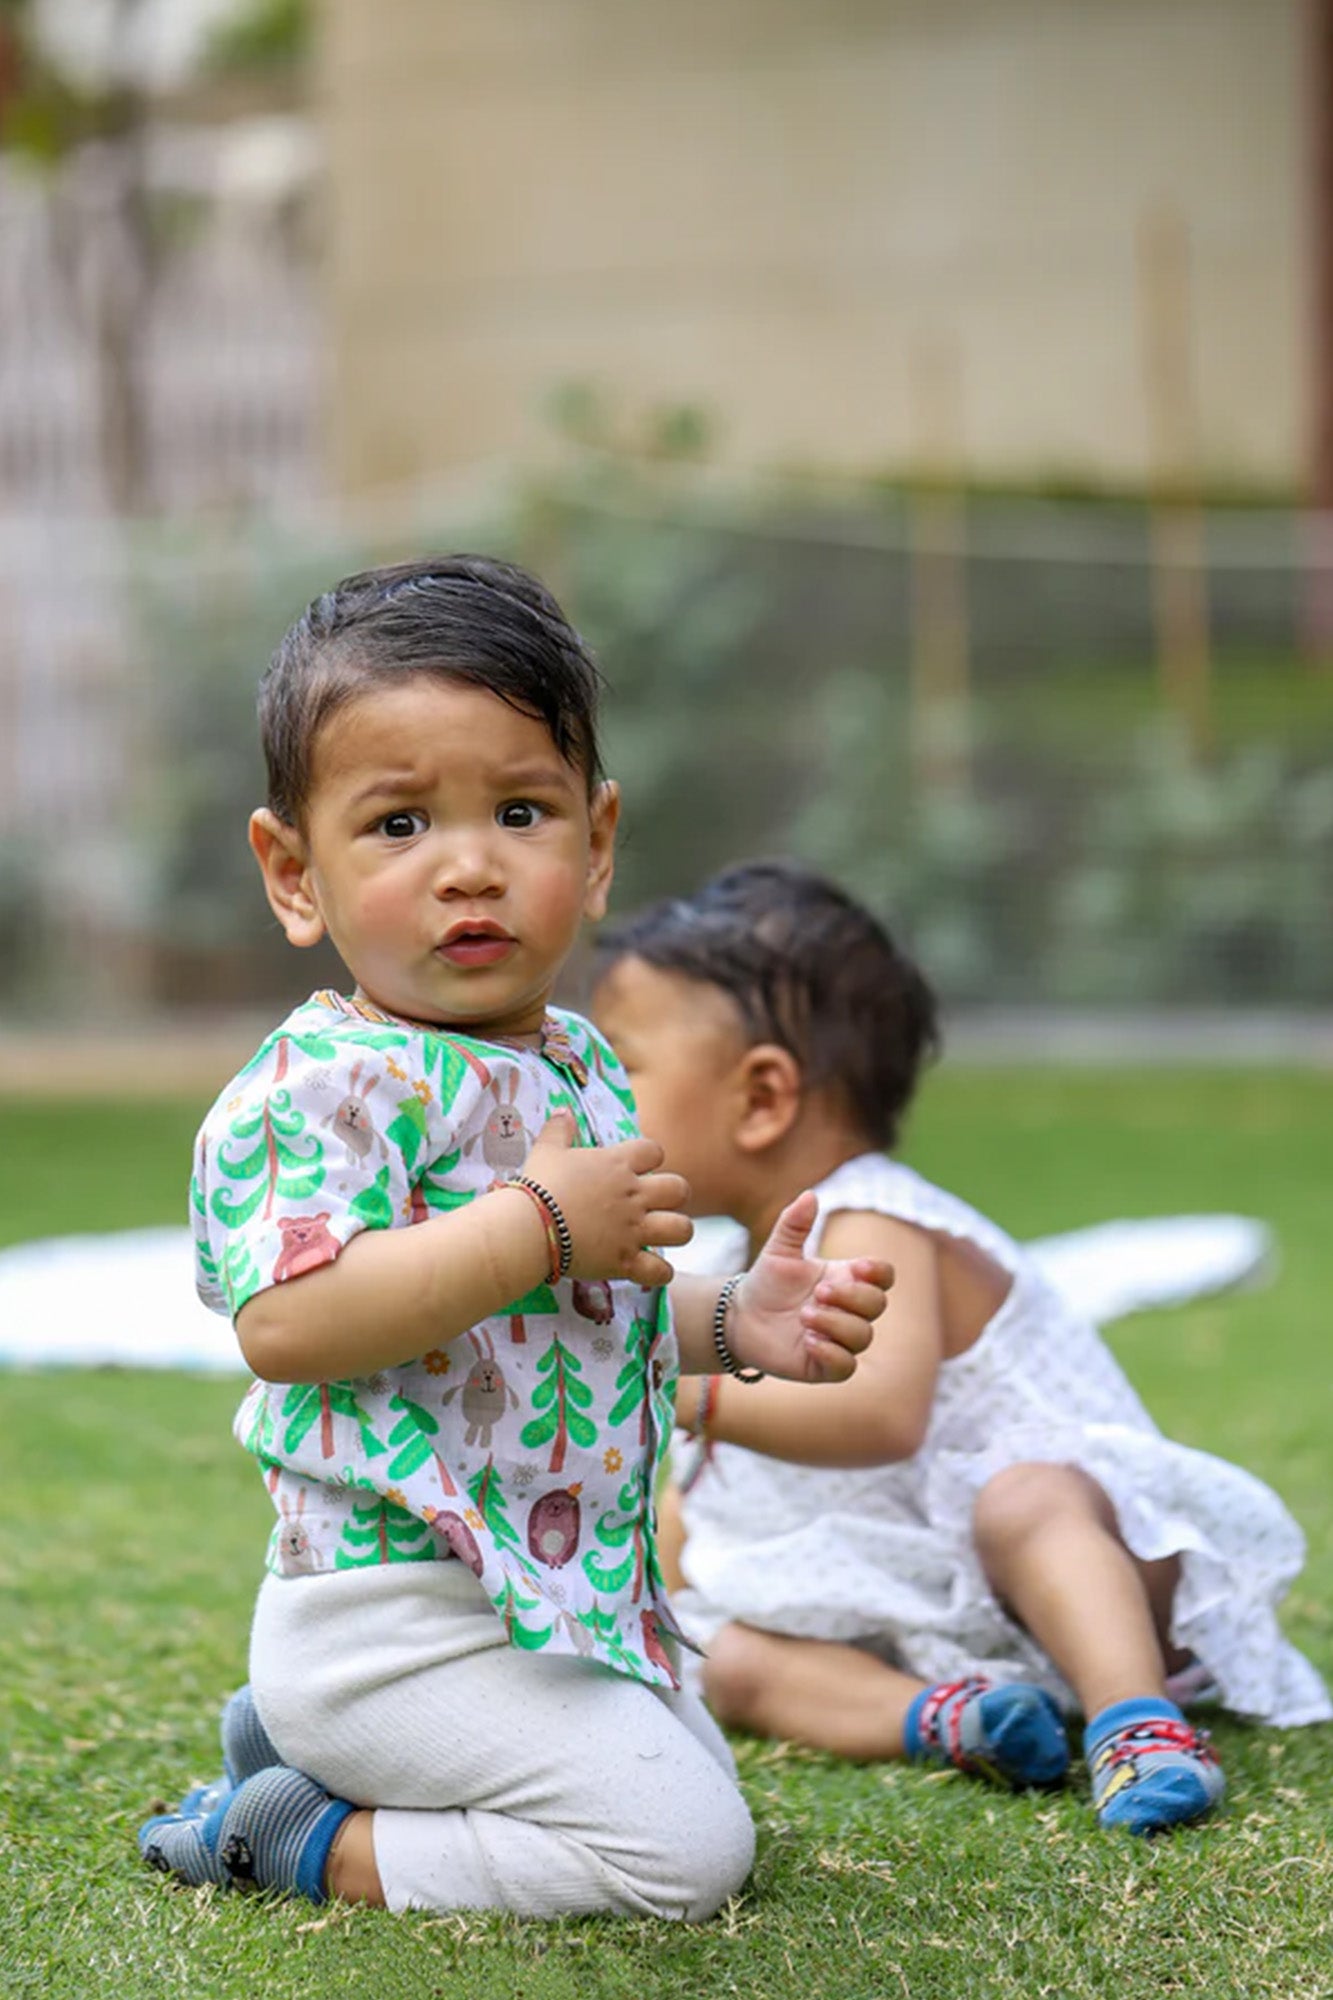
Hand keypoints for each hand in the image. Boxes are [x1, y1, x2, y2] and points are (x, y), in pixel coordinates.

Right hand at [520, 1113, 691, 1286]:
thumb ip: (559, 1129)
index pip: (654, 1150)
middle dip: (674, 1196)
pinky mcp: (626, 1260)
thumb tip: (564, 1111)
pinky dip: (660, 1273)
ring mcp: (633, 1229)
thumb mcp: (547, 1150)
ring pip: (681, 1229)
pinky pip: (660, 1271)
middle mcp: (634, 1195)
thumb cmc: (539, 1185)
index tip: (638, 1168)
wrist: (530, 1226)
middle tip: (657, 1203)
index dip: (651, 1158)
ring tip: (661, 1235)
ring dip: (675, 1232)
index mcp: (618, 1165)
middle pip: (679, 1189)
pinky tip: (649, 1269)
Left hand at [726, 1191, 892, 1383]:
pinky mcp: (824, 1365)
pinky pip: (846, 1367)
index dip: (878, 1273)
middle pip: (877, 1305)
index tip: (856, 1267)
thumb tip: (809, 1195)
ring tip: (804, 1316)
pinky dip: (832, 1354)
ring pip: (863, 1336)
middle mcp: (848, 1310)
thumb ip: (794, 1224)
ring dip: (837, 1324)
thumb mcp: (778, 1250)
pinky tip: (808, 1341)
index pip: (883, 1276)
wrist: (740, 1318)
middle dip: (852, 1297)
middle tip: (818, 1292)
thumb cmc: (766, 1282)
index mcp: (845, 1279)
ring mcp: (839, 1339)